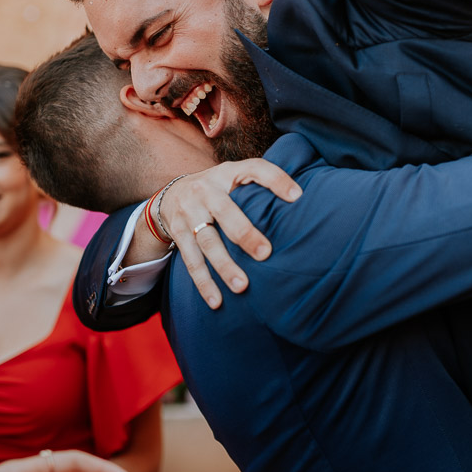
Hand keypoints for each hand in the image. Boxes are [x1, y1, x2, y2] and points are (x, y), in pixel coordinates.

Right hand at [156, 159, 301, 308]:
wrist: (170, 195)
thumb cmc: (218, 189)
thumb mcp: (235, 177)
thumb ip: (261, 184)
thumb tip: (301, 199)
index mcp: (226, 173)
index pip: (254, 169)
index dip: (276, 180)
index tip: (297, 197)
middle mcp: (205, 190)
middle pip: (225, 211)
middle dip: (244, 234)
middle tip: (265, 254)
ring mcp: (188, 213)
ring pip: (207, 241)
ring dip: (224, 265)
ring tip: (242, 286)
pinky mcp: (178, 234)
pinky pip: (191, 261)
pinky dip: (204, 283)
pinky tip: (216, 302)